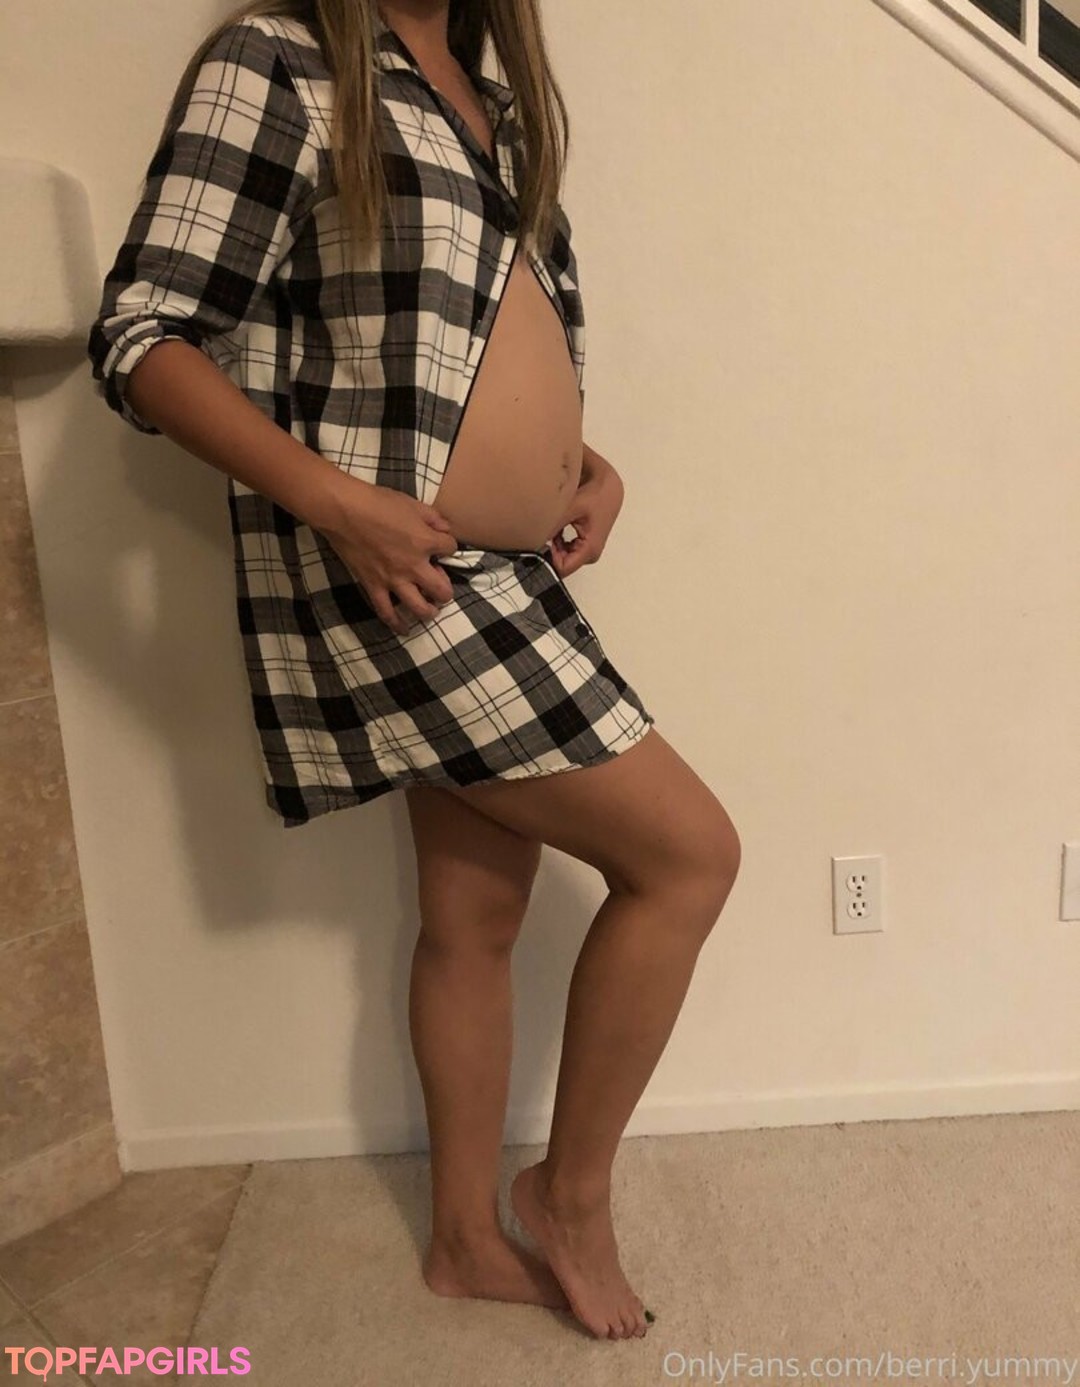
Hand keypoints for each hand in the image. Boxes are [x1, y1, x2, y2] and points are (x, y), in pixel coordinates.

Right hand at [316, 480, 458, 634]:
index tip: (442, 544)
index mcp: (425, 542)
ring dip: (429, 611)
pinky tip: (404, 629)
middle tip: (439, 585)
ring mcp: (394, 580)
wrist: (343, 511)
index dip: (449, 546)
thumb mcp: (412, 503)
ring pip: (420, 608)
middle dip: (445, 589)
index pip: (451, 549)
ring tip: (430, 609)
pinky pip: (387, 612)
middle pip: (442, 589)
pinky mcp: (374, 586)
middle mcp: (414, 566)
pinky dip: (396, 623)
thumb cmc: (377, 502)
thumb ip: (433, 517)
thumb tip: (445, 529)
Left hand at [545, 454, 623, 578]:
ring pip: (562, 556)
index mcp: (589, 549)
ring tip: (547, 529)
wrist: (608, 483)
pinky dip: (557, 541)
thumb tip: (533, 541)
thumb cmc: (595, 494)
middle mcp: (590, 554)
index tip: (535, 547)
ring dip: (552, 545)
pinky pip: (565, 549)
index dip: (546, 561)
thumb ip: (553, 525)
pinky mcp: (585, 543)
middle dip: (548, 553)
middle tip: (538, 536)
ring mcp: (588, 549)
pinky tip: (554, 527)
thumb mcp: (571, 507)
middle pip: (561, 564)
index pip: (561, 569)